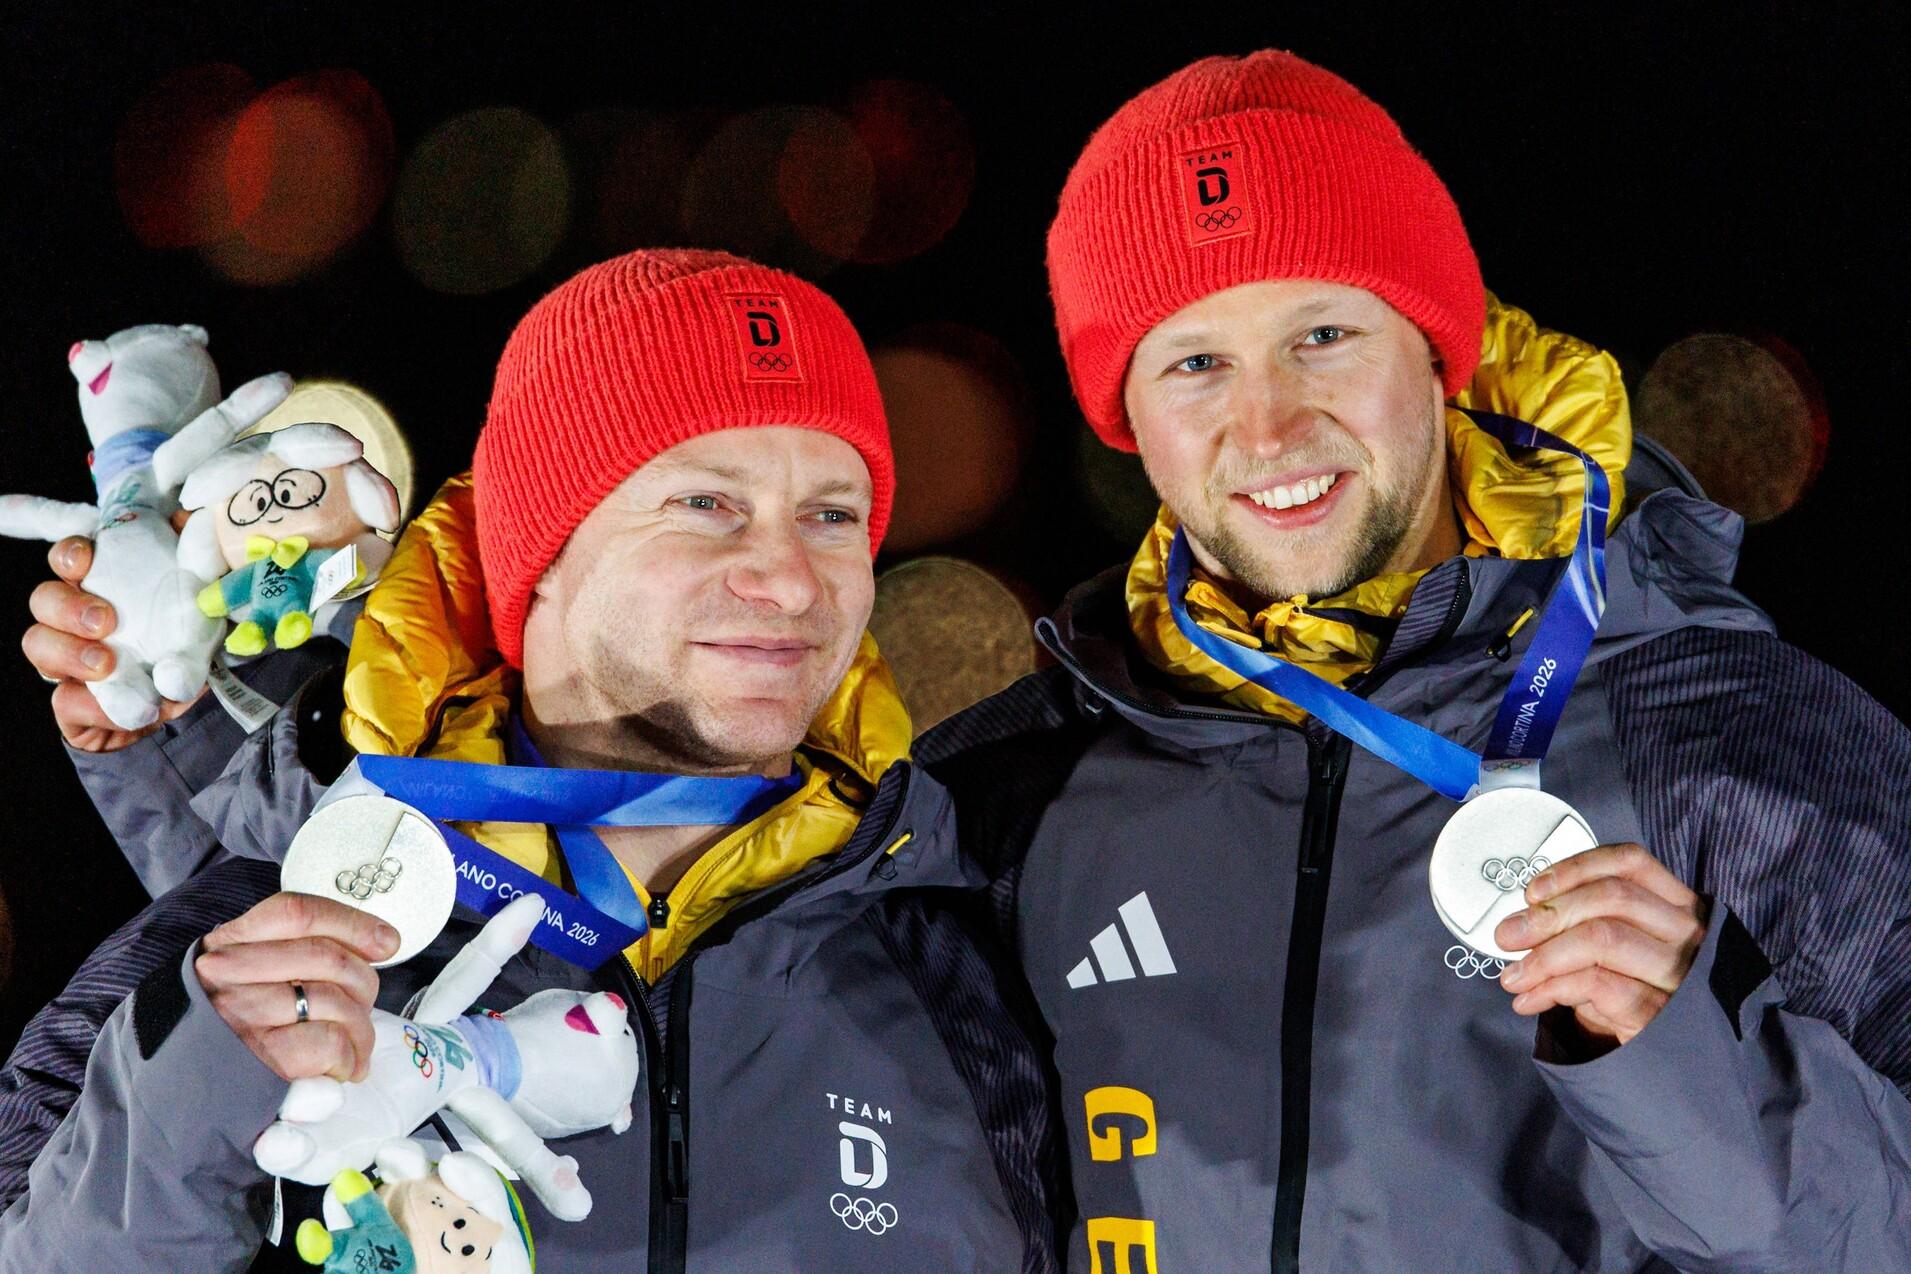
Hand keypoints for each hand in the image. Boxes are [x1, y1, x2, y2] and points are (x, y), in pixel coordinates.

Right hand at [24, 529, 202, 751]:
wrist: (187, 713)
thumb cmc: (187, 652)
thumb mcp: (205, 609)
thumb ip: (197, 566)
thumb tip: (187, 520)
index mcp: (106, 590)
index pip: (70, 560)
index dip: (70, 554)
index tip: (87, 560)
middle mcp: (78, 622)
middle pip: (44, 598)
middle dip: (66, 605)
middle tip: (105, 620)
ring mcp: (70, 663)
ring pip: (38, 644)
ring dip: (70, 652)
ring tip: (107, 664)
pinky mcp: (73, 705)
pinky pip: (65, 701)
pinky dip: (95, 705)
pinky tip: (129, 708)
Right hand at [195, 892, 399, 1082]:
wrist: (186, 1085)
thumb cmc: (236, 1024)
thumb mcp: (251, 971)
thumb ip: (302, 947)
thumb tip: (382, 940)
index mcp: (231, 943)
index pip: (298, 913)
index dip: (352, 922)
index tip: (386, 941)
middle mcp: (228, 974)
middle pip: (328, 958)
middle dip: (364, 984)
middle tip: (363, 1007)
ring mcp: (242, 1016)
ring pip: (336, 1002)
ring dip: (361, 1029)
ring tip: (356, 1044)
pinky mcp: (259, 1060)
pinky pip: (330, 1043)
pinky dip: (348, 1058)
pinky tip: (341, 1067)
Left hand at [1494, 842, 1707, 1047]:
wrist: (1661, 1061)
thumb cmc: (1629, 992)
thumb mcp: (1610, 950)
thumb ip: (1578, 922)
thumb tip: (1520, 920)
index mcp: (1675, 905)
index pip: (1630, 862)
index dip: (1575, 869)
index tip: (1533, 892)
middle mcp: (1687, 933)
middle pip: (1613, 896)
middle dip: (1548, 914)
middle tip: (1507, 936)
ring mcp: (1679, 974)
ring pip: (1604, 937)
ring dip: (1544, 955)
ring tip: (1513, 976)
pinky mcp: (1661, 1013)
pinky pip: (1597, 983)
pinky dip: (1551, 988)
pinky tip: (1530, 1000)